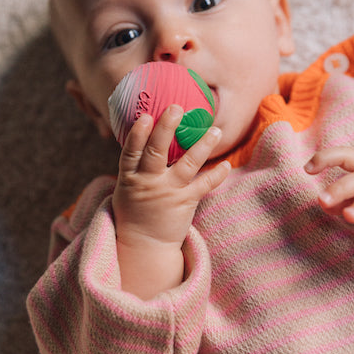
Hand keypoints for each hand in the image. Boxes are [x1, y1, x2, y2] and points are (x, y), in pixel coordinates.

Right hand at [112, 104, 229, 297]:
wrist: (143, 245)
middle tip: (177, 108)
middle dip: (166, 129)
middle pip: (156, 152)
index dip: (138, 134)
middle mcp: (149, 182)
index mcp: (130, 177)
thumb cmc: (135, 209)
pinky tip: (226, 164)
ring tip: (215, 130)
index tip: (146, 116)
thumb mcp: (127, 186)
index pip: (131, 152)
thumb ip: (135, 163)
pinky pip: (203, 186)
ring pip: (186, 166)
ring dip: (201, 146)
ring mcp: (168, 193)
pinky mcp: (185, 203)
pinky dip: (216, 175)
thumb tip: (144, 134)